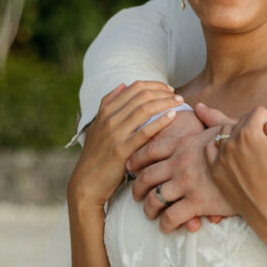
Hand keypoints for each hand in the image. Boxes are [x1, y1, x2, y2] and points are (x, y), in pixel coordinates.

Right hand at [68, 81, 180, 208]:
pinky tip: (173, 116)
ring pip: (144, 109)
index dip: (155, 85)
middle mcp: (110, 119)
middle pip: (141, 96)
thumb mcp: (96, 126)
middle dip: (163, 92)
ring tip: (180, 102)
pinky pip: (145, 132)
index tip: (168, 89)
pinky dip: (160, 121)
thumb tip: (122, 85)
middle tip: (178, 96)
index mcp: (106, 111)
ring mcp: (115, 134)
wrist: (86, 182)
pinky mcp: (122, 150)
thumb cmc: (95, 154)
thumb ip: (108, 104)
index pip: (134, 88)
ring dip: (165, 102)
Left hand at [128, 109, 236, 232]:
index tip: (129, 167)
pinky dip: (166, 224)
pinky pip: (171, 217)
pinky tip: (167, 227)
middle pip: (145, 177)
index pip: (150, 150)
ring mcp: (186, 184)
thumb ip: (211, 117)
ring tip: (150, 215)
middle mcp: (180, 163)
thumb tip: (200, 107)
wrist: (261, 165)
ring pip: (154, 200)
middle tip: (136, 196)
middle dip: (136, 189)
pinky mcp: (197, 203)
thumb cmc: (247, 145)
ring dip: (148, 210)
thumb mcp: (228, 126)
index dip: (136, 159)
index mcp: (184, 144)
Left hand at [207, 106, 266, 242]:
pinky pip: (212, 150)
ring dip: (238, 134)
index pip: (259, 112)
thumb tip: (266, 124)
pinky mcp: (216, 172)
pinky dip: (220, 146)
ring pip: (225, 133)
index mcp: (248, 133)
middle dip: (256, 126)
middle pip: (242, 121)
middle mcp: (230, 142)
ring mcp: (220, 158)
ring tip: (251, 145)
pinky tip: (229, 150)